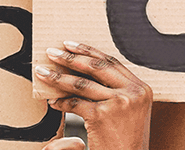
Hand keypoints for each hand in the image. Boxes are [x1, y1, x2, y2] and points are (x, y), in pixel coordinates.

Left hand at [36, 41, 151, 149]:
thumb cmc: (126, 142)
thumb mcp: (129, 111)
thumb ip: (115, 90)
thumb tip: (82, 70)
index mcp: (141, 88)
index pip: (111, 62)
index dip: (88, 51)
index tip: (70, 45)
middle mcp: (133, 93)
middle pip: (96, 67)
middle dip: (70, 58)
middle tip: (52, 52)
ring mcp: (119, 103)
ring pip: (81, 83)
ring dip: (58, 77)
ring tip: (43, 72)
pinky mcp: (102, 115)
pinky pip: (75, 103)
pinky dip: (60, 102)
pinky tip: (52, 101)